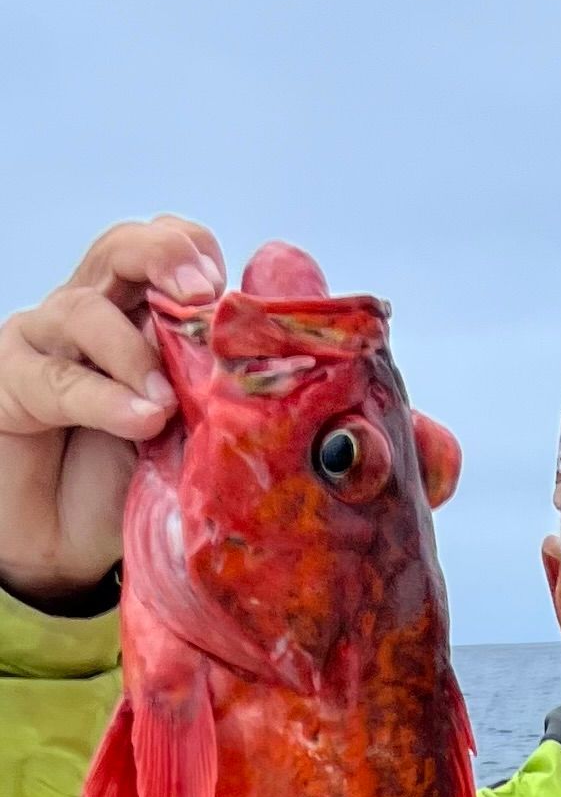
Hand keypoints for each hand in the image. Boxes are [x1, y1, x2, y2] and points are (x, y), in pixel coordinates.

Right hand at [0, 217, 224, 602]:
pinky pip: (55, 379)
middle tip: (203, 294)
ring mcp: (49, 344)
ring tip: (168, 403)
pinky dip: (103, 398)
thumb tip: (296, 355)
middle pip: (123, 250)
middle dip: (165, 257)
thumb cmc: (139, 483)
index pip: (170, 252)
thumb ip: (232, 391)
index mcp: (148, 318)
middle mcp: (98, 316)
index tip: (232, 291)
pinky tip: (140, 419)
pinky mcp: (12, 383)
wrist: (71, 546)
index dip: (196, 253)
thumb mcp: (202, 434)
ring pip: (85, 308)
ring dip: (134, 350)